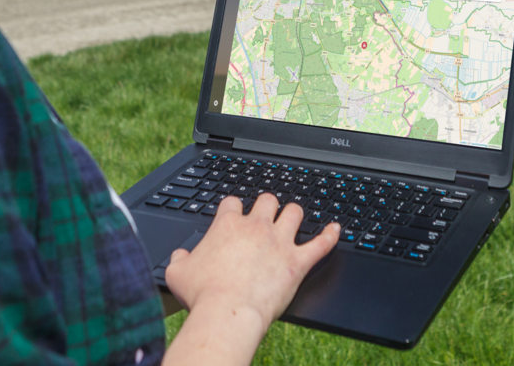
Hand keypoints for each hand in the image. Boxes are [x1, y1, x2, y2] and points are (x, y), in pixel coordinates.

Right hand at [161, 195, 338, 365]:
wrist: (227, 313)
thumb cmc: (202, 295)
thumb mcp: (177, 273)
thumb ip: (178, 259)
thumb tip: (179, 256)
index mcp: (228, 225)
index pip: (233, 202)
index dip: (234, 208)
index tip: (235, 215)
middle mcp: (256, 227)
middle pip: (267, 200)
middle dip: (267, 205)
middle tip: (266, 215)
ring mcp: (279, 242)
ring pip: (294, 213)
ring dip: (294, 215)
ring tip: (294, 218)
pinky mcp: (297, 262)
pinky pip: (321, 243)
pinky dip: (330, 235)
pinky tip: (336, 229)